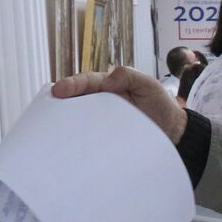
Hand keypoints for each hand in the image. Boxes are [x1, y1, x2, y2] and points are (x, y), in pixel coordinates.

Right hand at [51, 66, 187, 143]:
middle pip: (76, 102)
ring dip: (66, 124)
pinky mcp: (105, 140)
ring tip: (52, 127)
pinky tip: (71, 146)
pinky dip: (79, 142)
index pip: (86, 83)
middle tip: (47, 108)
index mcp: (108, 87)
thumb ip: (129, 76)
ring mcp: (102, 123)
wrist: (173, 132)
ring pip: (78, 121)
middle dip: (60, 104)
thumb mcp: (148, 84)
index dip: (72, 85)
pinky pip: (90, 139)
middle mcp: (101, 104)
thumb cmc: (160, 105)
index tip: (58, 90)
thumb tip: (108, 78)